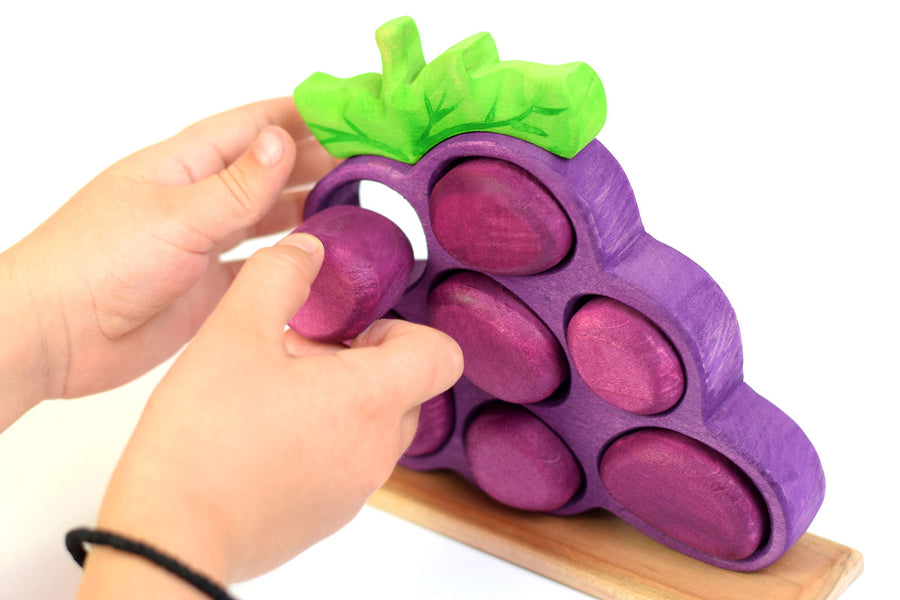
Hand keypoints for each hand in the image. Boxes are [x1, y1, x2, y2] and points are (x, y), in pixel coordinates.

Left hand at [0, 98, 336, 418]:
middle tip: (366, 164)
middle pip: (267, 172)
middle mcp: (198, 201)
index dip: (297, 117)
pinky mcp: (209, 290)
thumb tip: (283, 141)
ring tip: (355, 208)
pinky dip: (291, 264)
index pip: (250, 128)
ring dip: (308, 212)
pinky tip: (322, 262)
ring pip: (268, 219)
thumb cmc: (95, 262)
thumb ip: (236, 186)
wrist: (57, 336)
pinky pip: (261, 269)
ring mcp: (204, 246)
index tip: (345, 115)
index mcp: (183, 166)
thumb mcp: (176, 215)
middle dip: (314, 163)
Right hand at [75, 234, 462, 596]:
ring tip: (272, 395)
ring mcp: (356, 488)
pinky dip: (322, 439)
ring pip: (373, 426)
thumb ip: (279, 277)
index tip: (351, 329)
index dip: (403, 329)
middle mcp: (377, 449)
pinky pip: (347, 462)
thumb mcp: (234, 333)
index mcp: (371, 399)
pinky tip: (261, 436)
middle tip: (298, 355)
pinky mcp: (328, 515)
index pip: (441, 354)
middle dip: (359, 361)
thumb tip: (308, 250)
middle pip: (404, 387)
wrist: (170, 539)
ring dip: (338, 400)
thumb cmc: (203, 442)